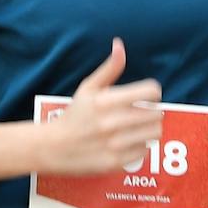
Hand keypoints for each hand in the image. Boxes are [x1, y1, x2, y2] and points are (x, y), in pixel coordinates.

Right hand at [41, 38, 163, 175]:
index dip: (152, 92)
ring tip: (136, 128)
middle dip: (152, 111)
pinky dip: (140, 146)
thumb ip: (109, 68)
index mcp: (105, 101)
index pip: (151, 91)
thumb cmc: (73, 115)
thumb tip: (120, 45)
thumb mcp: (87, 88)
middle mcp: (110, 123)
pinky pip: (144, 151)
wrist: (51, 148)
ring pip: (154, 133)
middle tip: (141, 113)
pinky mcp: (115, 162)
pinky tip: (127, 142)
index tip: (146, 97)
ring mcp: (114, 144)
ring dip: (148, 129)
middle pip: (156, 113)